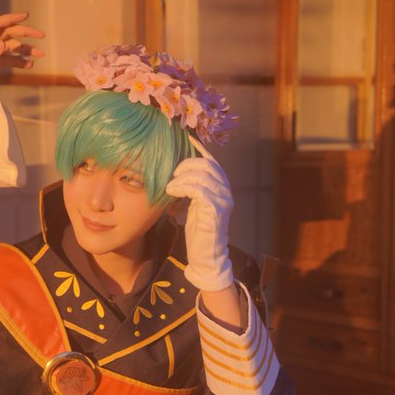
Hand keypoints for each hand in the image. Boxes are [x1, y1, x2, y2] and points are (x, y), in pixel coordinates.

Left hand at [0, 12, 44, 69]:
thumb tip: (4, 45)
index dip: (12, 18)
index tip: (26, 15)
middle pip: (10, 32)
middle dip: (27, 33)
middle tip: (42, 35)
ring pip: (13, 47)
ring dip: (27, 50)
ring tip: (40, 55)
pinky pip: (9, 60)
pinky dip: (19, 62)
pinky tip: (30, 65)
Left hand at [164, 139, 233, 291]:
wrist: (206, 254)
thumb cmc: (198, 229)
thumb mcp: (194, 203)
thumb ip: (191, 187)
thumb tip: (177, 171)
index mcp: (221, 186)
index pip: (211, 161)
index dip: (198, 149)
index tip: (183, 139)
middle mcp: (226, 189)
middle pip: (206, 164)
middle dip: (186, 164)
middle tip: (171, 174)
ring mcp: (223, 199)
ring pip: (202, 175)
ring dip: (182, 176)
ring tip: (169, 184)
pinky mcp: (216, 209)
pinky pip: (199, 190)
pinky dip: (183, 187)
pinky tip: (171, 191)